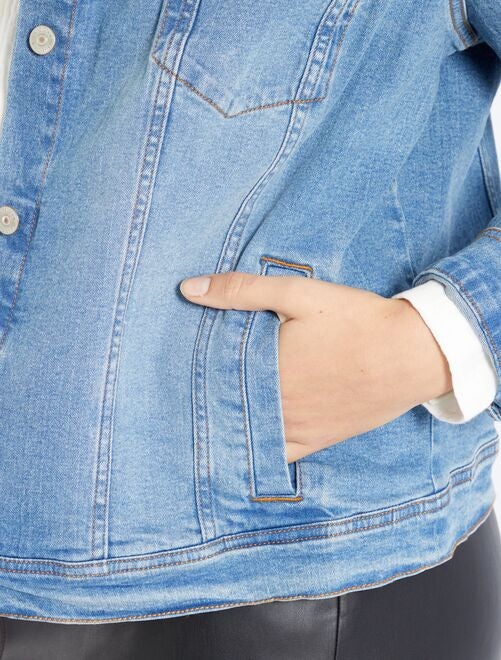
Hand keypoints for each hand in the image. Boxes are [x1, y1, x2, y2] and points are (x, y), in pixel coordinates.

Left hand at [179, 271, 452, 461]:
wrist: (413, 352)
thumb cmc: (356, 320)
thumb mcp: (298, 294)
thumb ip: (241, 291)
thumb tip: (188, 289)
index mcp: (266, 370)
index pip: (211, 378)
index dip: (189, 375)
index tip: (169, 373)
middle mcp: (276, 406)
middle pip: (226, 407)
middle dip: (203, 401)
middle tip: (175, 399)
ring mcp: (298, 429)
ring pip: (246, 434)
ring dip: (225, 426)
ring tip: (199, 421)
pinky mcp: (318, 441)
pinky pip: (277, 455)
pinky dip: (256, 452)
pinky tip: (239, 449)